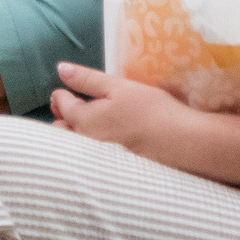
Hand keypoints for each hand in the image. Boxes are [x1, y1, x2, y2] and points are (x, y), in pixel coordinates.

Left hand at [50, 64, 202, 160]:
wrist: (180, 143)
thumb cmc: (150, 110)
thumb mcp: (118, 87)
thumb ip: (87, 79)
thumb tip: (61, 69)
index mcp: (82, 120)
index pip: (61, 104)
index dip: (63, 93)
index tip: (69, 89)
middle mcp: (83, 144)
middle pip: (59, 130)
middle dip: (61, 117)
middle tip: (75, 105)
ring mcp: (95, 161)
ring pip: (72, 146)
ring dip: (72, 133)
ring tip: (88, 122)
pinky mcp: (108, 170)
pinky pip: (86, 158)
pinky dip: (86, 147)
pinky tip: (104, 139)